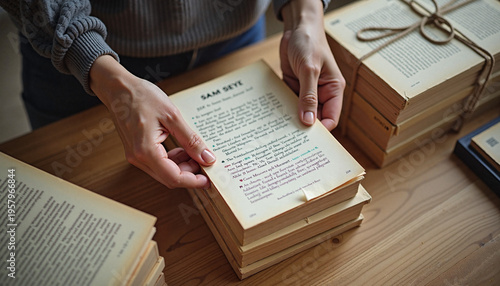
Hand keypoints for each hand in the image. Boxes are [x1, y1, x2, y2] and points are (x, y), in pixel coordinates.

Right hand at [89, 55, 215, 188]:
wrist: (118, 88)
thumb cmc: (141, 96)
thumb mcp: (172, 116)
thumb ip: (191, 140)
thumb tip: (207, 158)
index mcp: (146, 150)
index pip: (173, 177)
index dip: (193, 181)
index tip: (208, 180)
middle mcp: (138, 158)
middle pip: (169, 178)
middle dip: (190, 174)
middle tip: (206, 163)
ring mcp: (135, 156)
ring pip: (164, 172)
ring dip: (182, 167)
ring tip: (196, 154)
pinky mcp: (137, 151)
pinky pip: (158, 164)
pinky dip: (173, 161)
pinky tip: (183, 150)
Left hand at [280, 0, 345, 130]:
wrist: (296, 27)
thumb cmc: (309, 43)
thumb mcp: (309, 69)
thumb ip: (308, 96)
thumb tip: (309, 121)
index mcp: (333, 90)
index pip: (331, 117)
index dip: (321, 130)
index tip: (308, 140)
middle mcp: (321, 93)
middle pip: (315, 118)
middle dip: (304, 127)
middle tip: (290, 141)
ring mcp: (307, 91)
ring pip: (301, 112)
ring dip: (291, 119)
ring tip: (280, 133)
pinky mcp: (294, 87)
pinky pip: (289, 103)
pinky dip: (283, 109)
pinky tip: (274, 118)